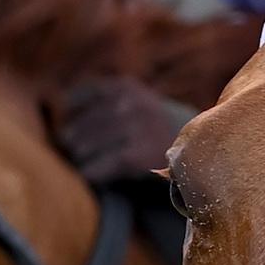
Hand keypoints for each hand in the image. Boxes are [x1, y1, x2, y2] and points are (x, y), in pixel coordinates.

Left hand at [51, 78, 195, 182]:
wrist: (202, 153)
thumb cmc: (160, 131)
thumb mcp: (139, 104)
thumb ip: (110, 100)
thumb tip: (62, 106)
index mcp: (127, 88)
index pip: (82, 96)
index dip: (71, 112)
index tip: (67, 123)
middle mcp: (130, 104)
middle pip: (83, 125)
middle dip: (73, 138)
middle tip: (68, 148)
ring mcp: (135, 129)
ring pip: (87, 145)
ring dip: (80, 157)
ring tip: (80, 162)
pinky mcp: (137, 156)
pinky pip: (101, 166)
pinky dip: (92, 172)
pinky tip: (88, 176)